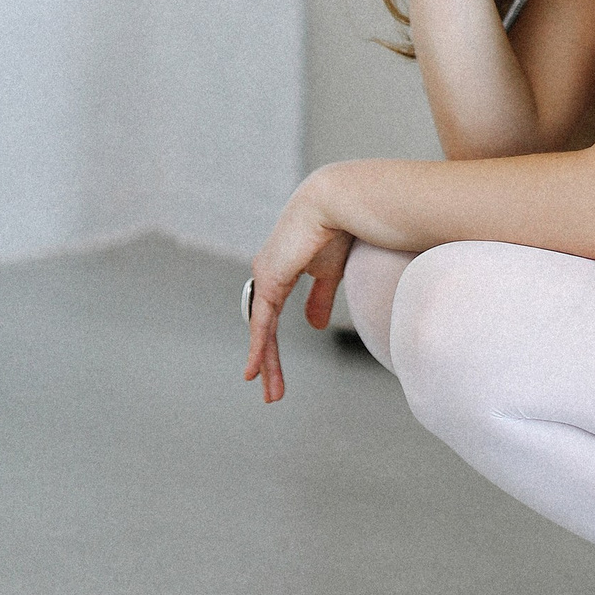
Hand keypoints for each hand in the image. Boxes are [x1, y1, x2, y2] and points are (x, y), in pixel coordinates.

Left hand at [243, 175, 353, 402]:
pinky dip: (258, 347)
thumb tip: (313, 326)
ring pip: (262, 329)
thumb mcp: (330, 272)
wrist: (339, 201)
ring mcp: (265, 275)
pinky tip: (254, 369)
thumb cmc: (340, 228)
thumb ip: (319, 297)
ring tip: (271, 393)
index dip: (271, 343)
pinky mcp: (269, 278)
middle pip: (263, 326)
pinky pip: (262, 321)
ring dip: (266, 362)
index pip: (271, 315)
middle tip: (272, 392)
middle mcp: (268, 272)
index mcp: (281, 269)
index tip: (272, 370)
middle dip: (268, 360)